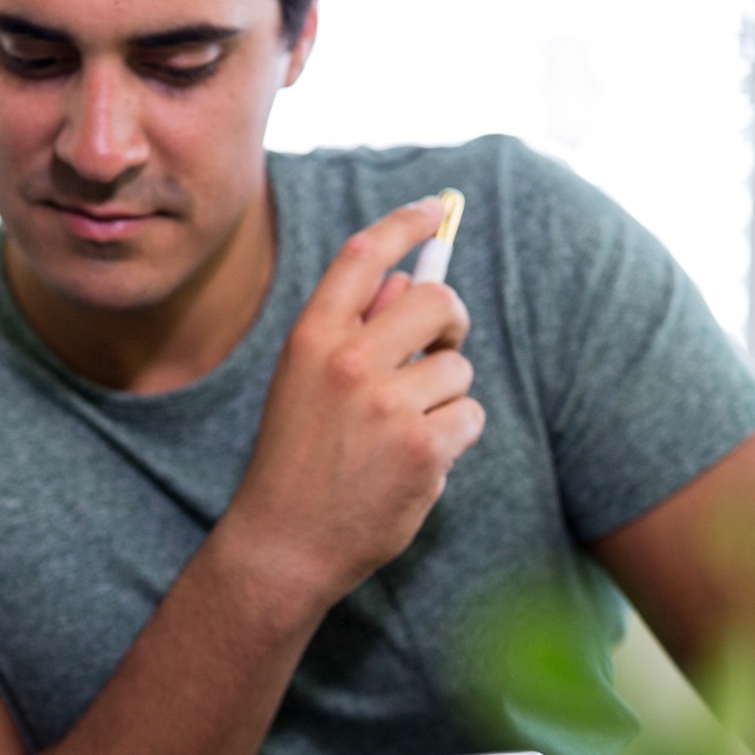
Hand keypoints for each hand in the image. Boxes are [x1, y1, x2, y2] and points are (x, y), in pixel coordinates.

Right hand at [217, 197, 485, 611]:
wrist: (284, 546)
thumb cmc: (298, 461)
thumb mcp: (304, 384)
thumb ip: (353, 332)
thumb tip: (407, 282)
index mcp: (311, 338)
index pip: (364, 254)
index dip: (405, 222)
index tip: (436, 208)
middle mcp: (348, 362)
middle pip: (436, 300)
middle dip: (452, 321)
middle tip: (444, 346)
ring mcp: (387, 405)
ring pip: (458, 368)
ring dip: (446, 396)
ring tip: (405, 433)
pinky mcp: (423, 447)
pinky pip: (470, 416)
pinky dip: (455, 438)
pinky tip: (416, 463)